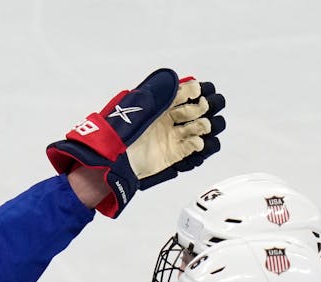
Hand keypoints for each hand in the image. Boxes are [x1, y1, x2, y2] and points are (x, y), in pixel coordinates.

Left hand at [48, 69, 224, 217]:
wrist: (114, 160)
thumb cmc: (123, 131)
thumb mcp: (139, 105)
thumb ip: (161, 93)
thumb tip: (182, 82)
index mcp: (162, 104)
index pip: (187, 91)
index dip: (197, 89)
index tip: (198, 91)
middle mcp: (170, 119)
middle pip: (199, 108)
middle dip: (206, 106)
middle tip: (200, 109)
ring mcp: (173, 136)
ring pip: (202, 127)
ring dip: (205, 125)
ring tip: (199, 129)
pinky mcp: (174, 155)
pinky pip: (196, 148)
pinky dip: (201, 145)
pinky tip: (196, 144)